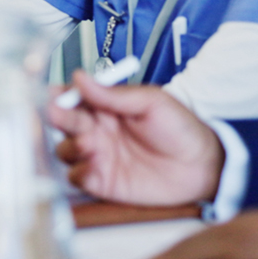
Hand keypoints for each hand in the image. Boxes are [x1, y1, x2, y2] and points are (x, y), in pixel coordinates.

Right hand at [50, 71, 224, 205]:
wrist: (201, 165)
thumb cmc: (180, 127)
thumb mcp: (150, 102)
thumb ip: (114, 94)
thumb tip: (80, 77)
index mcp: (106, 106)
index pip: (73, 97)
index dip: (60, 95)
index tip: (56, 95)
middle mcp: (96, 130)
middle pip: (63, 122)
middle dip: (58, 118)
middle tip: (60, 115)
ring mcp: (98, 156)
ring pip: (64, 150)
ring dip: (69, 145)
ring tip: (87, 143)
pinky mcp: (103, 181)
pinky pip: (77, 177)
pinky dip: (78, 172)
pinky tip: (93, 166)